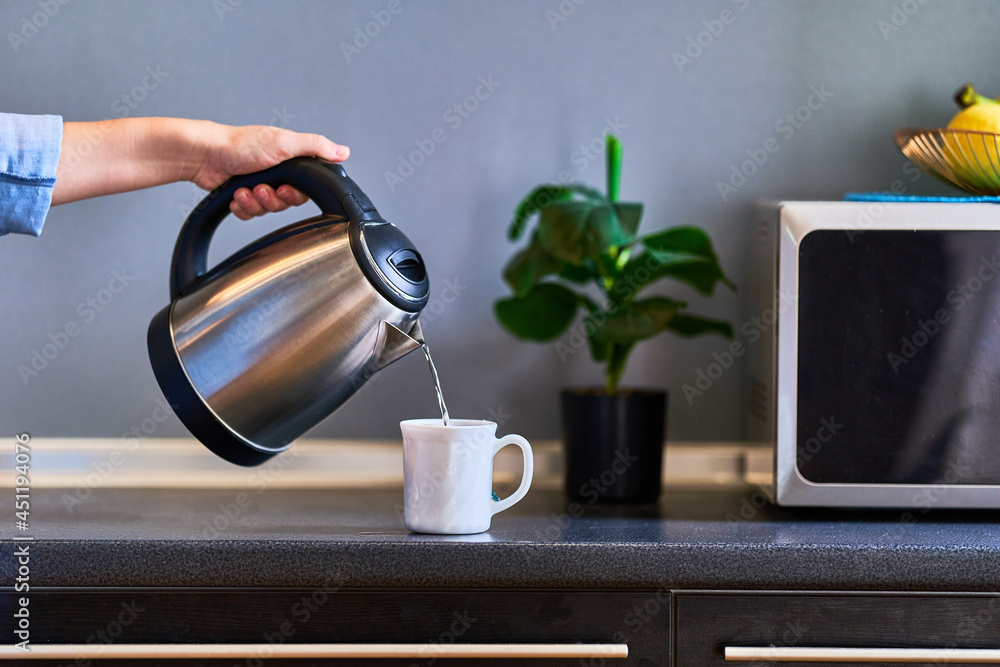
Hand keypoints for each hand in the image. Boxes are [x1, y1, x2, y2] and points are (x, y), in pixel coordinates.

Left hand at [53, 118, 349, 212]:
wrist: (204, 155)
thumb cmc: (240, 144)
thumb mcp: (285, 142)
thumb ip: (316, 147)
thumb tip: (343, 152)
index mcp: (290, 161)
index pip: (305, 189)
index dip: (295, 194)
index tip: (285, 188)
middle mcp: (275, 174)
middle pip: (286, 202)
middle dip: (273, 199)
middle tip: (262, 188)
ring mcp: (258, 186)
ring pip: (267, 210)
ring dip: (255, 203)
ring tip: (244, 190)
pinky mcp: (241, 197)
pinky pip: (249, 215)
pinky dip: (242, 208)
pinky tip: (236, 196)